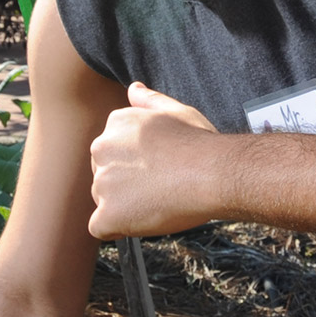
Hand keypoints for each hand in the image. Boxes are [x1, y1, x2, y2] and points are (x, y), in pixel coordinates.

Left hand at [88, 82, 221, 237]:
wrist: (214, 173)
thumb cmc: (200, 144)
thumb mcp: (177, 111)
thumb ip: (149, 101)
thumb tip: (134, 88)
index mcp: (116, 124)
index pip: (113, 151)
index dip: (137, 165)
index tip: (158, 168)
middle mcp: (101, 148)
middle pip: (105, 175)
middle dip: (126, 184)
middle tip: (161, 186)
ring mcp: (102, 182)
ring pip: (104, 201)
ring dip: (125, 206)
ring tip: (159, 200)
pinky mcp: (107, 213)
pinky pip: (101, 227)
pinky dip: (119, 228)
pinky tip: (144, 220)